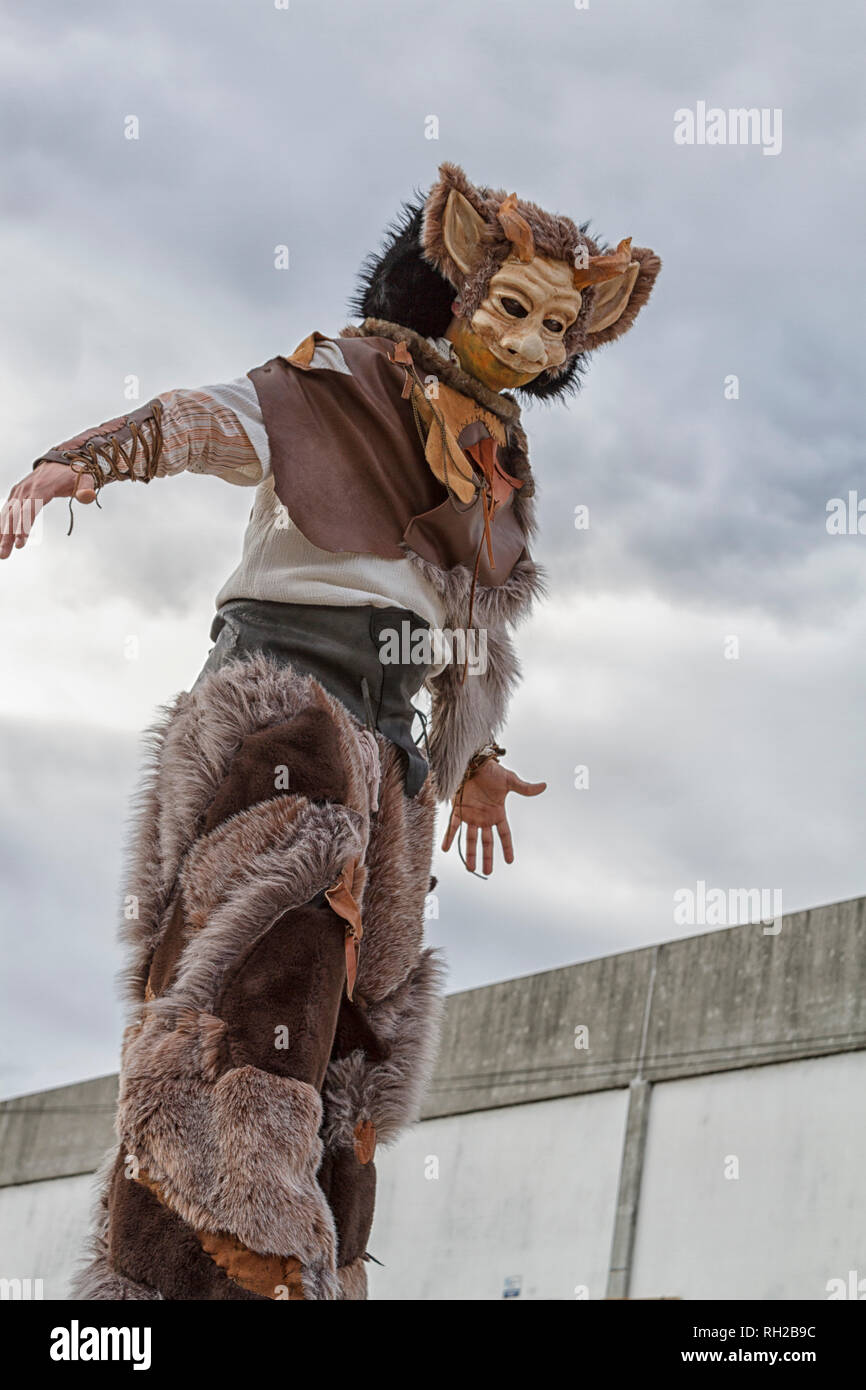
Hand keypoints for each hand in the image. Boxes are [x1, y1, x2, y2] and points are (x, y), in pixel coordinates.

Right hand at [0, 461, 97, 558]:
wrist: (61, 460)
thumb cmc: (73, 473)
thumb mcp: (85, 478)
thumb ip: (86, 488)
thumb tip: (88, 496)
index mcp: (41, 487)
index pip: (30, 508)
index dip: (25, 526)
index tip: (21, 542)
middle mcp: (26, 489)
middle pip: (15, 515)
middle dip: (9, 536)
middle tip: (5, 554)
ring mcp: (20, 491)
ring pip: (8, 515)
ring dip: (2, 534)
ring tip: (1, 553)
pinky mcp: (17, 494)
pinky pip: (7, 511)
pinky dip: (2, 524)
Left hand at [441, 758, 545, 874]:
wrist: (474, 761)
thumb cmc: (492, 770)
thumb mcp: (510, 780)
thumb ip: (524, 788)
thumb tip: (544, 786)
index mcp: (497, 813)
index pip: (504, 834)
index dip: (507, 847)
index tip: (510, 861)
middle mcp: (484, 817)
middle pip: (486, 841)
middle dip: (486, 857)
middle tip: (487, 872)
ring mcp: (471, 815)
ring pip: (470, 838)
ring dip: (469, 853)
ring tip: (470, 868)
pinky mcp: (458, 809)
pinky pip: (453, 827)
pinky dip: (449, 837)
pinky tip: (446, 848)